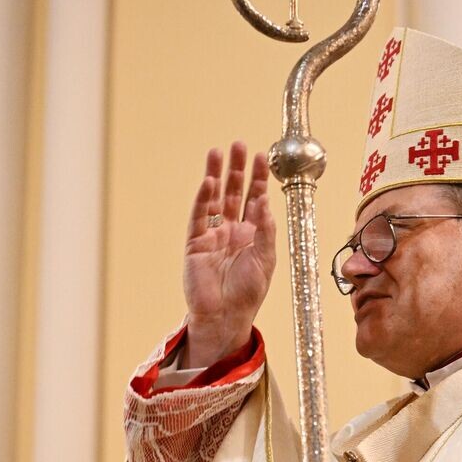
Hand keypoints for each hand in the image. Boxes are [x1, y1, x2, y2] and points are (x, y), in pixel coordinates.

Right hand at [182, 142, 275, 367]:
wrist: (225, 316)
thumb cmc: (248, 292)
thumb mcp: (265, 259)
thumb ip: (266, 230)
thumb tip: (263, 201)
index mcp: (252, 234)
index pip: (255, 198)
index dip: (258, 178)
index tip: (262, 156)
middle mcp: (232, 230)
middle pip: (234, 192)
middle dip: (236, 168)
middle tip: (237, 145)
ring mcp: (212, 235)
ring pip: (214, 199)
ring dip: (216, 176)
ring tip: (217, 152)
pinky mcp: (195, 243)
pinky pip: (199, 216)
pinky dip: (203, 199)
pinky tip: (209, 182)